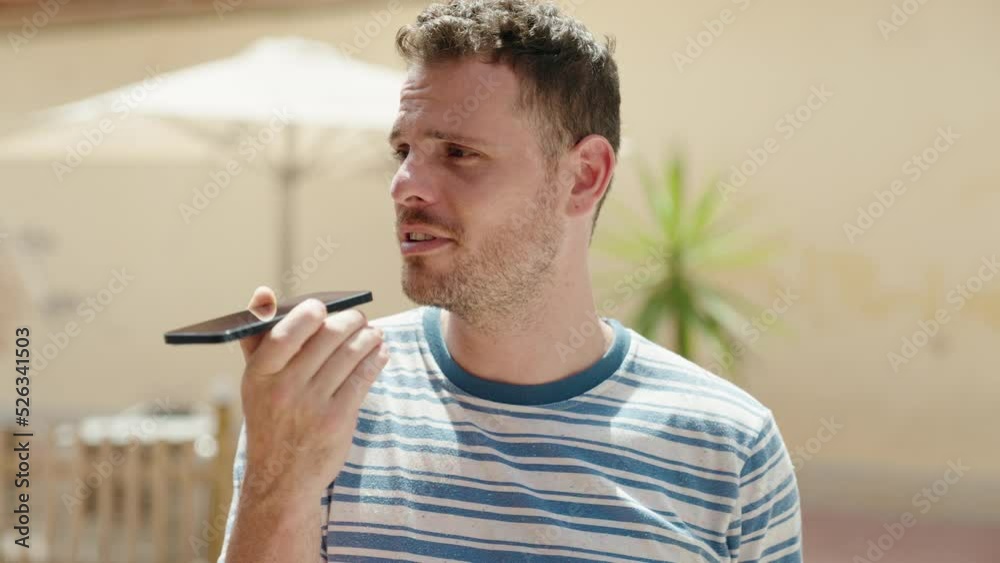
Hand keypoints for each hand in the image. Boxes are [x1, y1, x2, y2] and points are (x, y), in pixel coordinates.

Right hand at [237, 286, 387, 500]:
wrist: (281, 477)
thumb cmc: (271, 417)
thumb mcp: (256, 382)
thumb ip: (258, 337)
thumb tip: (263, 292)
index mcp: (259, 374)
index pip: (285, 331)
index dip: (309, 313)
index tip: (322, 306)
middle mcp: (284, 388)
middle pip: (326, 338)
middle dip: (349, 321)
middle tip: (358, 317)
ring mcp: (312, 405)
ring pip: (350, 354)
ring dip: (367, 337)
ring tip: (373, 333)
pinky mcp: (337, 419)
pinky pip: (363, 376)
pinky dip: (375, 358)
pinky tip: (379, 352)